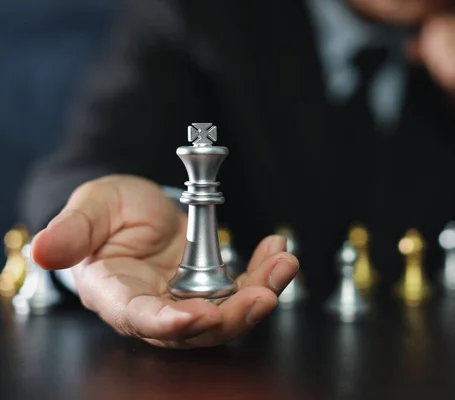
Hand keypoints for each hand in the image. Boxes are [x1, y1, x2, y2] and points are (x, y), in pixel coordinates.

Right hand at [31, 175, 298, 347]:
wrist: (135, 209)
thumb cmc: (107, 210)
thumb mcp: (90, 209)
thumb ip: (72, 231)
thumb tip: (43, 251)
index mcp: (118, 293)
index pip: (139, 318)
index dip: (165, 323)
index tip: (194, 318)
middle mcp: (156, 305)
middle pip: (195, 328)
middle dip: (231, 317)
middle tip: (263, 296)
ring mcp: (187, 298)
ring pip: (227, 313)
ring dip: (260, 294)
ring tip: (284, 265)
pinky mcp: (212, 285)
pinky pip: (243, 288)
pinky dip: (264, 273)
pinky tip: (278, 251)